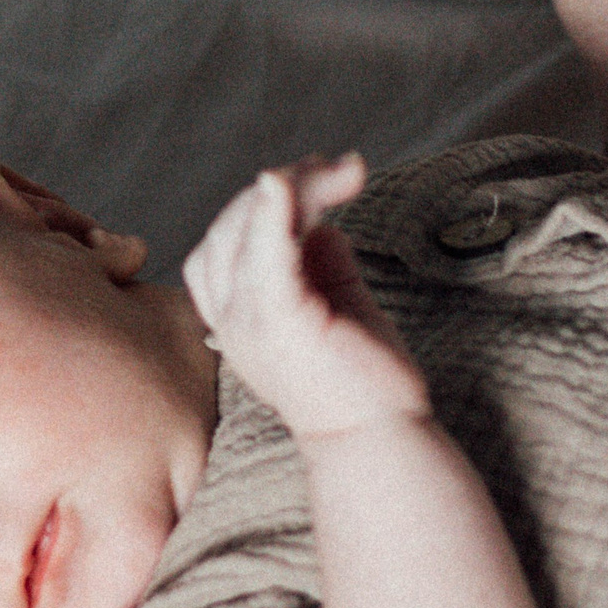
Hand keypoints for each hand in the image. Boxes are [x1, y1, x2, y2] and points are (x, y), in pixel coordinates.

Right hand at [180, 155, 426, 441]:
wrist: (379, 438)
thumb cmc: (360, 376)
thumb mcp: (335, 299)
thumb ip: (319, 257)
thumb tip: (322, 217)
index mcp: (235, 314)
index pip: (228, 236)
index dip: (269, 199)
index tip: (324, 177)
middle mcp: (229, 317)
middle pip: (234, 222)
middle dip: (289, 182)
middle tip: (342, 169)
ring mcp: (248, 320)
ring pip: (248, 225)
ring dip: (298, 185)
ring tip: (345, 173)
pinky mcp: (279, 319)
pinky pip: (263, 250)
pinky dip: (274, 209)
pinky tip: (289, 180)